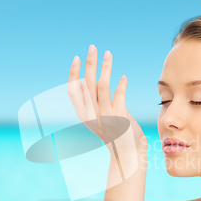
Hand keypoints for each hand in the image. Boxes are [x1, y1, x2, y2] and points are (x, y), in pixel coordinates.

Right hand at [67, 44, 146, 159]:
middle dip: (90, 63)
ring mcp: (106, 116)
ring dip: (106, 68)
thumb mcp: (99, 117)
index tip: (76, 58)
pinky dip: (121, 85)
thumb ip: (94, 101)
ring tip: (109, 53)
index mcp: (84, 115)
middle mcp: (92, 115)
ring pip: (103, 86)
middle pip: (87, 84)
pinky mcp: (120, 117)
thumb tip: (88, 80)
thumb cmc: (115, 134)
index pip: (73, 91)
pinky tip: (124, 77)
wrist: (127, 154)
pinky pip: (119, 96)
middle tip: (92, 47)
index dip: (73, 74)